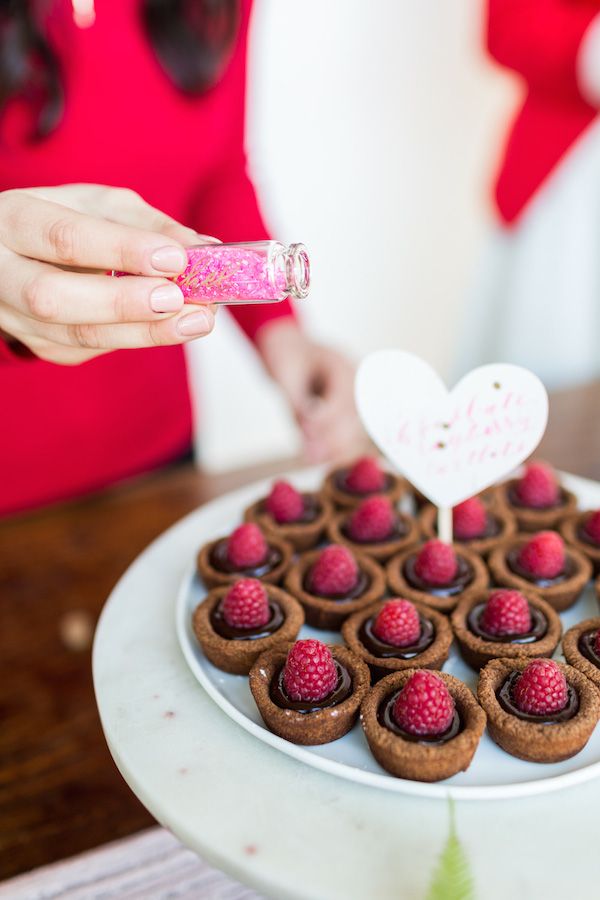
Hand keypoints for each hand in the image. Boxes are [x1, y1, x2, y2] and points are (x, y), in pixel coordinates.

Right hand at [0, 184, 216, 364]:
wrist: (14, 254)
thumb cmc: (60, 220)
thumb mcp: (98, 206)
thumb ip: (147, 223)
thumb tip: (202, 249)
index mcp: (13, 222)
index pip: (64, 238)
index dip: (121, 250)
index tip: (174, 259)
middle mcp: (1, 274)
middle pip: (54, 298)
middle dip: (122, 302)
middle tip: (176, 299)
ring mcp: (16, 318)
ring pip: (75, 336)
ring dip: (143, 332)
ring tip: (195, 321)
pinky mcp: (40, 346)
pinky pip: (91, 349)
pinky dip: (136, 337)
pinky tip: (171, 326)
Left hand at [257, 319, 368, 461]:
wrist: (286, 347)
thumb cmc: (285, 354)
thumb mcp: (285, 374)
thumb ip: (297, 402)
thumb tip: (307, 433)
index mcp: (341, 364)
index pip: (342, 397)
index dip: (326, 418)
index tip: (307, 432)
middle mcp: (354, 381)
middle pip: (352, 416)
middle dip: (333, 439)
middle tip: (312, 458)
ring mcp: (352, 396)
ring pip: (352, 427)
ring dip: (334, 446)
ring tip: (312, 460)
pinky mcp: (344, 410)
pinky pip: (343, 431)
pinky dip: (332, 446)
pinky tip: (316, 458)